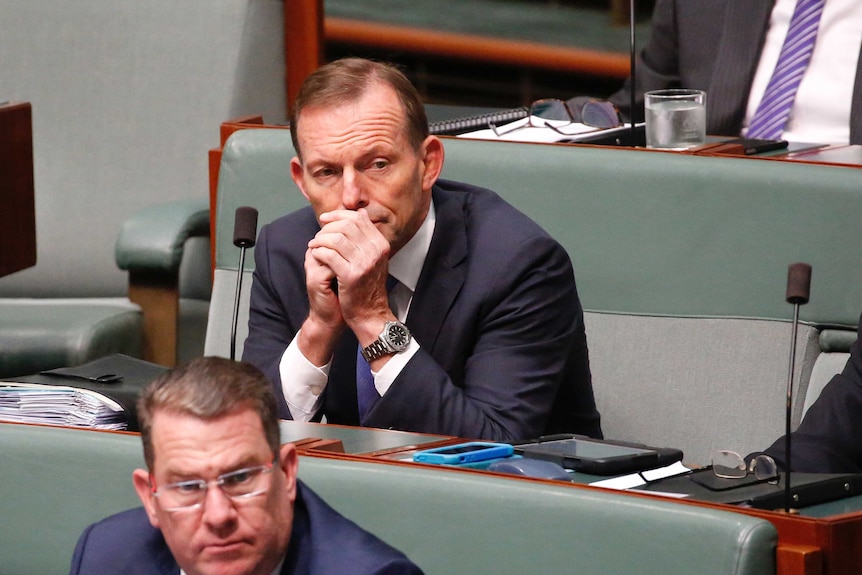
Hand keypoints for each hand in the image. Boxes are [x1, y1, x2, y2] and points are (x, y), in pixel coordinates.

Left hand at [307, 208, 394, 343]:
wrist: (370, 314)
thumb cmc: (367, 286)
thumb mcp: (373, 257)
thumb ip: (366, 236)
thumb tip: (360, 213)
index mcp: (380, 244)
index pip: (357, 218)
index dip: (338, 215)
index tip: (324, 219)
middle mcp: (375, 251)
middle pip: (346, 225)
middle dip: (327, 227)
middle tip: (317, 234)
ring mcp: (364, 263)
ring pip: (336, 239)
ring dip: (320, 240)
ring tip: (314, 245)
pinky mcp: (351, 275)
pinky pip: (329, 255)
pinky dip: (319, 252)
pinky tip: (315, 255)